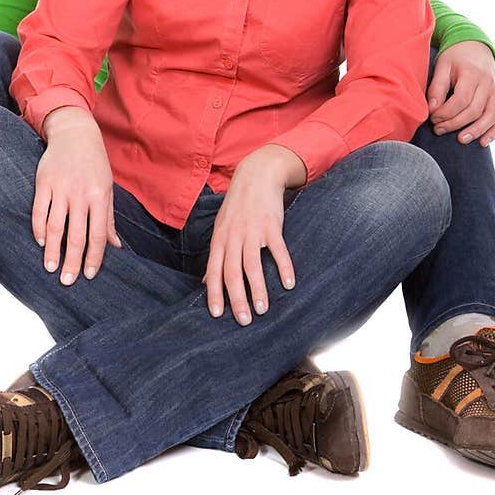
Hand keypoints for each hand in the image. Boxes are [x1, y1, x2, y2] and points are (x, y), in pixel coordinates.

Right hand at [33, 107, 121, 283]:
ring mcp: (61, 188)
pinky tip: (41, 242)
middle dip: (72, 261)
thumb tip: (115, 247)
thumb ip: (108, 219)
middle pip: (75, 235)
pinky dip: (39, 228)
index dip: (94, 257)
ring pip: (55, 226)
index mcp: (100, 197)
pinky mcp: (44, 182)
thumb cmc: (95, 164)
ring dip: (52, 250)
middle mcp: (81, 194)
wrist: (75, 133)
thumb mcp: (108, 188)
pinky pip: (39, 210)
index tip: (89, 275)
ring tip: (51, 268)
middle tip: (67, 282)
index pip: (98, 235)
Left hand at [202, 145, 302, 325]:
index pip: (214, 271)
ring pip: (252, 264)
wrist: (256, 175)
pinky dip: (284, 267)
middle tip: (243, 320)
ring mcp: (252, 231)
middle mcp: (233, 237)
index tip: (217, 315)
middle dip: (236, 298)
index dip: (214, 293)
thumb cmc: (238, 206)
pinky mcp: (271, 225)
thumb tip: (205, 282)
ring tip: (263, 309)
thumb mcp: (222, 228)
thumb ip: (217, 255)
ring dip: (258, 289)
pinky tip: (289, 284)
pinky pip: (278, 250)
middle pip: (232, 272)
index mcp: (220, 239)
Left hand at [427, 41, 494, 145]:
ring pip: (491, 116)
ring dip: (476, 131)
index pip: (461, 100)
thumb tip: (432, 110)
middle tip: (438, 130)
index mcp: (473, 74)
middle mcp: (489, 84)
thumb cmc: (455, 57)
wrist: (476, 46)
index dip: (445, 113)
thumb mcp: (442, 66)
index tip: (432, 118)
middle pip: (475, 110)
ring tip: (460, 140)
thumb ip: (437, 87)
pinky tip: (483, 142)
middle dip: (455, 124)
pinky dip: (494, 131)